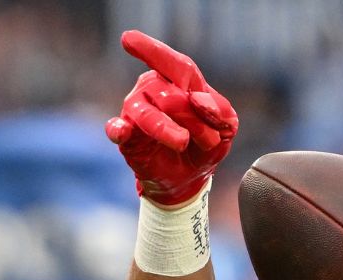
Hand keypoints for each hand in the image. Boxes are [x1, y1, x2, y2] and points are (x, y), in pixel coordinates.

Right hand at [105, 30, 238, 205]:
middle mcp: (153, 90)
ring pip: (144, 111)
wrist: (192, 176)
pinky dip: (118, 129)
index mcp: (179, 82)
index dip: (152, 50)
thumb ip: (219, 111)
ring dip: (165, 127)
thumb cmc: (207, 144)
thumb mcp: (226, 128)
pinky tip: (122, 132)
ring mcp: (136, 112)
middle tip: (208, 140)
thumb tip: (198, 100)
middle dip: (191, 118)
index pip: (172, 64)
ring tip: (181, 142)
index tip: (128, 38)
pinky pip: (116, 128)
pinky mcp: (127, 136)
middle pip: (167, 93)